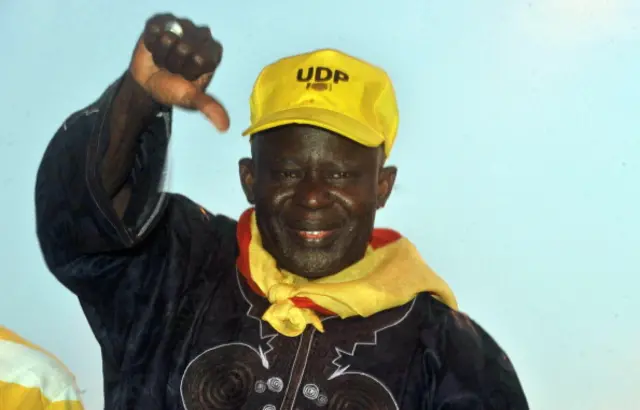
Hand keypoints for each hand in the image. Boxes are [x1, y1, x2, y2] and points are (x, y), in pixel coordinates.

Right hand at [129, 13, 228, 130]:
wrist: (148, 84)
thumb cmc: (173, 89)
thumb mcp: (191, 99)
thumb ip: (209, 107)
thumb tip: (224, 127)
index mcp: (213, 52)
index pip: (200, 57)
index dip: (188, 70)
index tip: (186, 76)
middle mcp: (201, 35)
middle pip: (184, 47)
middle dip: (174, 62)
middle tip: (174, 68)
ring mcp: (183, 25)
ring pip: (168, 38)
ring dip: (162, 54)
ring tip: (164, 59)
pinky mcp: (162, 20)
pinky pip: (153, 30)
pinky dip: (151, 43)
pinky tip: (154, 48)